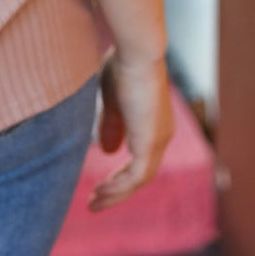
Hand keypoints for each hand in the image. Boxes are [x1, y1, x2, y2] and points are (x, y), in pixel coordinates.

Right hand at [88, 49, 174, 212]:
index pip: (140, 160)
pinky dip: (118, 187)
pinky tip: (99, 190)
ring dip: (115, 194)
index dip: (119, 176)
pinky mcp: (150, 142)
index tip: (99, 187)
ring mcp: (158, 140)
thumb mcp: (112, 99)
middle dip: (117, 192)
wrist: (136, 51)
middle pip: (141, 176)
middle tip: (94, 204)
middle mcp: (161, 135)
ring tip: (93, 203)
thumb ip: (111, 125)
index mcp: (153, 124)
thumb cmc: (123, 65)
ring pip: (139, 181)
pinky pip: (136, 177)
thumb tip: (108, 152)